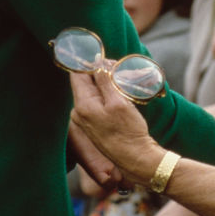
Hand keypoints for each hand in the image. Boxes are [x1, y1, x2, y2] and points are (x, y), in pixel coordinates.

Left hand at [70, 71, 161, 186]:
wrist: (136, 158)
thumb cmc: (128, 131)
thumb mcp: (118, 101)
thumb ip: (104, 81)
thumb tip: (95, 62)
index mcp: (83, 105)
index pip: (78, 74)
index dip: (89, 62)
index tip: (103, 57)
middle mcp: (79, 112)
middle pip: (85, 82)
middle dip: (100, 73)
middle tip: (118, 69)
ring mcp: (85, 119)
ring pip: (92, 91)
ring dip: (106, 84)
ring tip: (123, 81)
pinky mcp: (93, 124)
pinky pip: (96, 102)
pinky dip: (107, 95)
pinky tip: (120, 95)